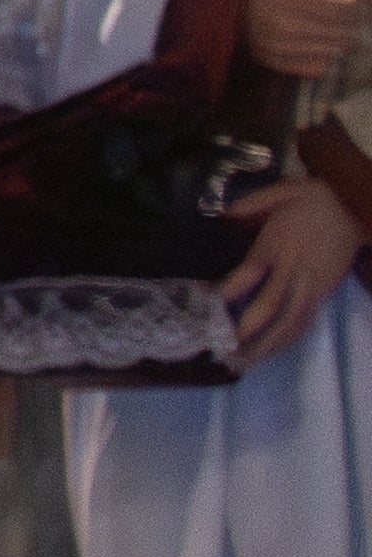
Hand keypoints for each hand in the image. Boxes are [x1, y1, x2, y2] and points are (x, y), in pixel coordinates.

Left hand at [223, 171, 366, 365]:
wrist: (353, 207)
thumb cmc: (310, 199)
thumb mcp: (276, 193)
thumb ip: (246, 207)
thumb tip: (221, 218)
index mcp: (276, 245)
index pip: (246, 275)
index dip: (225, 293)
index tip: (204, 308)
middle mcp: (294, 269)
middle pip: (271, 307)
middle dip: (248, 332)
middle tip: (225, 352)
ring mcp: (312, 283)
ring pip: (291, 320)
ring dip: (269, 344)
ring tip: (245, 363)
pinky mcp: (326, 291)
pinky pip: (306, 320)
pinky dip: (290, 338)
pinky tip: (274, 351)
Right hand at [254, 0, 368, 88]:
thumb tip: (365, 4)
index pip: (339, 10)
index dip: (358, 9)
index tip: (363, 6)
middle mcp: (279, 21)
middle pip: (337, 32)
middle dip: (353, 27)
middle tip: (358, 22)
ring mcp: (272, 42)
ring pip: (328, 51)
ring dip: (342, 43)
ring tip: (345, 35)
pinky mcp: (268, 57)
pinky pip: (311, 67)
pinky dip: (326, 60)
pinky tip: (329, 50)